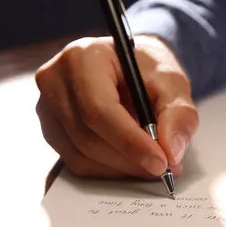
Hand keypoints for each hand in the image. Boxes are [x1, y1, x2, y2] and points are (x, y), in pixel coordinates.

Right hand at [35, 35, 198, 178]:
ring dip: (120, 168)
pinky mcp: (50, 128)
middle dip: (129, 159)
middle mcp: (55, 80)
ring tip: (151, 163)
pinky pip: (75, 161)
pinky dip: (107, 169)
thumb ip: (178, 114)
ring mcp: (46, 106)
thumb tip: (172, 150)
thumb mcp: (172, 82)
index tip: (160, 163)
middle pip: (87, 136)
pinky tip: (130, 161)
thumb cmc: (147, 69)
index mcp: (82, 57)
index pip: (98, 110)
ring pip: (80, 155)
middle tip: (165, 168)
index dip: (130, 142)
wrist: (127, 66)